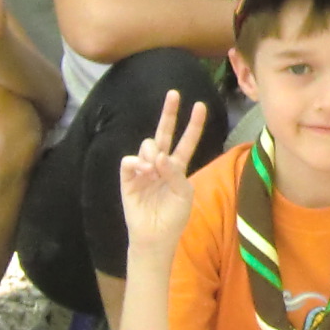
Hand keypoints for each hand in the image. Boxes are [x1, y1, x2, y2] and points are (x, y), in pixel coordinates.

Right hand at [117, 89, 211, 252]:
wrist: (155, 235)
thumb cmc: (174, 216)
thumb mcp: (183, 194)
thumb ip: (175, 172)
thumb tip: (159, 155)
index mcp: (179, 167)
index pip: (187, 141)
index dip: (194, 125)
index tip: (200, 106)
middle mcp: (161, 163)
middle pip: (165, 133)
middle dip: (169, 113)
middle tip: (174, 93)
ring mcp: (144, 169)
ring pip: (148, 145)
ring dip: (153, 153)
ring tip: (154, 170)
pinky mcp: (128, 177)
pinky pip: (130, 160)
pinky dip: (138, 163)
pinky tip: (144, 171)